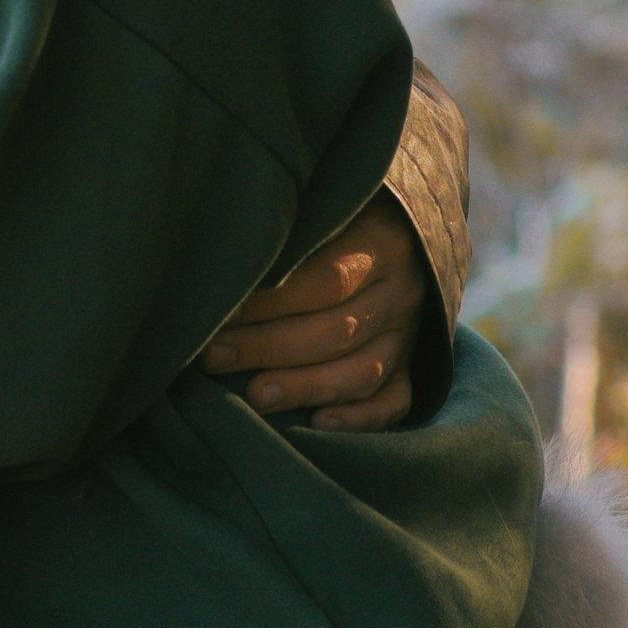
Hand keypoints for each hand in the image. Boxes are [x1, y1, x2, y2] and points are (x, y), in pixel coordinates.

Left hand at [203, 194, 429, 430]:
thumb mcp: (328, 202)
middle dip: (269, 347)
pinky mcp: (413, 367)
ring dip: (304, 387)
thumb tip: (224, 259)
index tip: (219, 309)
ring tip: (255, 397)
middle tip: (215, 357)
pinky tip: (319, 425)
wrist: (409, 229)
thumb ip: (293, 226)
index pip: (326, 278)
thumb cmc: (343, 211)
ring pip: (362, 371)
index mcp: (383, 241)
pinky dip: (359, 418)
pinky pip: (394, 401)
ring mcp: (410, 333)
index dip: (270, 300)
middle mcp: (402, 290)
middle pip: (337, 329)